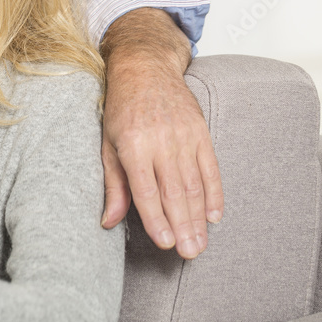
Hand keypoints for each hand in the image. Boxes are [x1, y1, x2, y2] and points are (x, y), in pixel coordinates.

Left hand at [99, 8, 222, 259]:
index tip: (164, 243)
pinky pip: (211, 168)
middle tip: (189, 254)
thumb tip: (108, 221)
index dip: (156, 218)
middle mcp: (160, 141)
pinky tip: (214, 216)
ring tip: (200, 244)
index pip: (146, 190)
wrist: (144, 67)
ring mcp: (184, 136)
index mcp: (132, 145)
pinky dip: (214, 193)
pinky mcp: (200, 132)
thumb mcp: (107, 143)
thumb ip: (112, 183)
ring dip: (198, 217)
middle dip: (182, 226)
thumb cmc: (120, 108)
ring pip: (194, 184)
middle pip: (174, 192)